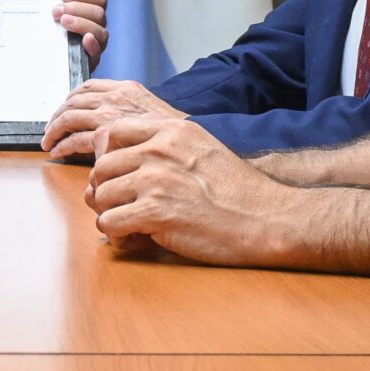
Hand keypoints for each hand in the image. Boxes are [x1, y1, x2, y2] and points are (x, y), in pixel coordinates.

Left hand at [41, 78, 184, 158]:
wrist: (194, 151)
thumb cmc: (178, 140)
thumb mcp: (155, 115)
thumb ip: (132, 112)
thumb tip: (115, 118)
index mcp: (126, 88)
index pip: (88, 86)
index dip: (71, 98)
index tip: (64, 108)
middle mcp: (115, 98)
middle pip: (73, 101)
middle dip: (58, 115)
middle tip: (50, 129)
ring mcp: (110, 115)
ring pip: (69, 118)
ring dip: (54, 131)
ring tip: (49, 142)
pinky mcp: (105, 138)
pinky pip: (75, 140)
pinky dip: (63, 146)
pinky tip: (58, 153)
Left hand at [53, 0, 107, 71]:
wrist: (45, 61)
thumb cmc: (48, 34)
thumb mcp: (52, 17)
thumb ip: (56, 6)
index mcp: (91, 13)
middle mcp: (97, 27)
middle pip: (98, 13)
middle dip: (77, 8)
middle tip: (56, 11)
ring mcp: (96, 44)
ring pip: (100, 30)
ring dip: (81, 23)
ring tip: (63, 21)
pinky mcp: (90, 61)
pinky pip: (97, 52)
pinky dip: (92, 44)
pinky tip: (85, 39)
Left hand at [87, 118, 290, 266]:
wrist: (270, 219)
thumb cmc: (237, 191)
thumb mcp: (200, 148)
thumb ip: (161, 148)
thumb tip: (117, 167)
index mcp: (169, 130)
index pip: (110, 131)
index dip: (105, 157)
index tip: (117, 177)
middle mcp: (158, 149)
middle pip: (100, 168)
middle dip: (106, 192)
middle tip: (124, 209)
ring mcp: (155, 180)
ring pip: (99, 196)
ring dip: (110, 215)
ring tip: (132, 227)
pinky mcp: (155, 212)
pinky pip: (109, 223)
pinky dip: (116, 236)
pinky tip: (135, 240)